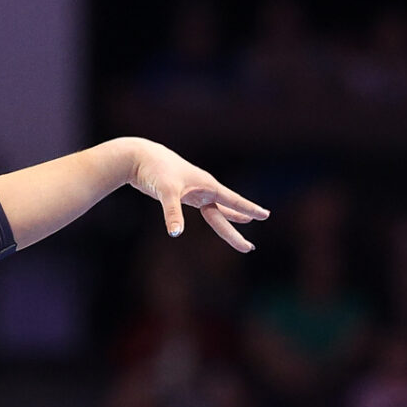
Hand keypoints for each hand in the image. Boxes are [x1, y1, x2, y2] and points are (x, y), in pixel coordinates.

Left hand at [124, 139, 267, 252]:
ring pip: (217, 211)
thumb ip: (172, 212)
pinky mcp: (185, 194)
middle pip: (225, 214)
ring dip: (229, 221)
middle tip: (249, 248)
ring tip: (247, 224)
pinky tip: (219, 216)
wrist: (142, 158)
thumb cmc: (156, 171)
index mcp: (207, 186)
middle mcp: (205, 189)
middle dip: (236, 231)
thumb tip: (176, 233)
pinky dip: (213, 214)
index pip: (233, 201)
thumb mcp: (166, 192)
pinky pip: (204, 208)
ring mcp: (196, 192)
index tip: (265, 215)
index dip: (248, 209)